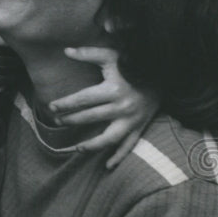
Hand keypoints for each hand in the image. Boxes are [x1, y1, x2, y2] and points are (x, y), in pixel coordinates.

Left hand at [50, 46, 159, 167]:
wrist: (164, 76)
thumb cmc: (134, 65)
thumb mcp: (112, 55)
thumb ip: (89, 53)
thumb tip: (66, 50)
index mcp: (113, 90)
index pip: (83, 99)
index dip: (66, 104)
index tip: (52, 107)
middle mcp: (122, 107)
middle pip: (92, 117)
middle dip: (72, 120)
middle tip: (56, 122)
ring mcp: (132, 120)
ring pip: (110, 138)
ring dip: (92, 145)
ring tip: (77, 148)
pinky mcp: (139, 127)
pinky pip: (129, 146)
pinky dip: (119, 157)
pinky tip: (107, 166)